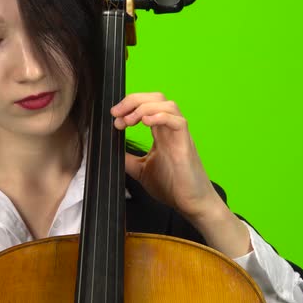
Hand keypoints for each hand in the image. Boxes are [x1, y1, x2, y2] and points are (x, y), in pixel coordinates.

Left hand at [111, 92, 222, 219]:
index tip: (114, 117)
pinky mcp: (186, 144)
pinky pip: (178, 121)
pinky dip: (160, 116)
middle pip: (156, 98)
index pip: (147, 105)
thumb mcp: (141, 170)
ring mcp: (179, 135)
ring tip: (129, 120)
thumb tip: (111, 150)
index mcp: (161, 133)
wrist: (191, 204)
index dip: (129, 105)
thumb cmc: (172, 187)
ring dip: (144, 107)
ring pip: (168, 105)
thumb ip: (128, 158)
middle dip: (134, 100)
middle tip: (117, 113)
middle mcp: (170, 130)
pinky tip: (145, 122)